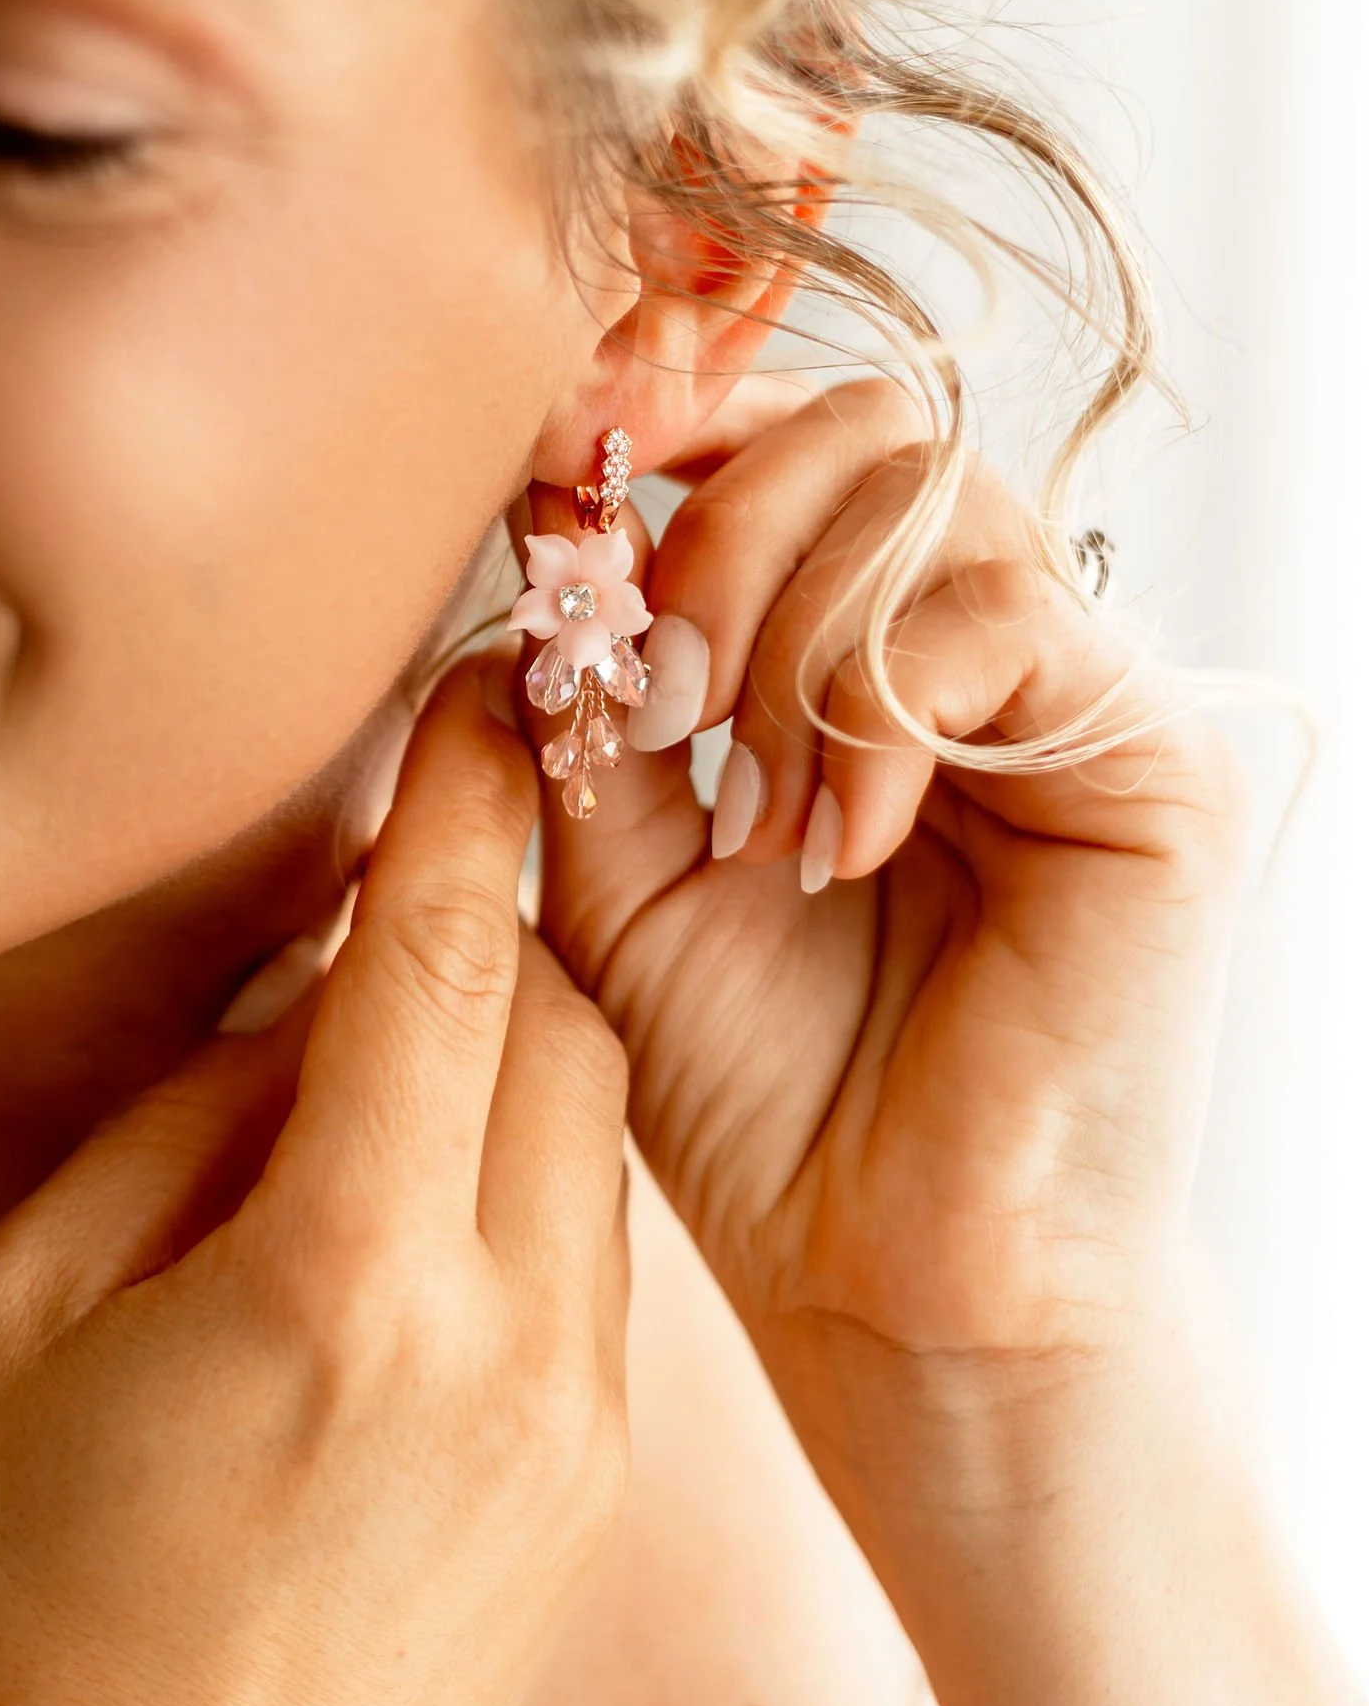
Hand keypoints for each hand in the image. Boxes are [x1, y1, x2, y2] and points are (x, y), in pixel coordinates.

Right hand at [0, 666, 630, 1705]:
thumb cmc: (18, 1601)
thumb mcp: (25, 1308)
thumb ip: (191, 1118)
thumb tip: (312, 1005)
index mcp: (346, 1284)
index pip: (447, 956)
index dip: (463, 796)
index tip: (479, 681)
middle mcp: (509, 1350)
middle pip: (560, 1027)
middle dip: (486, 931)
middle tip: (394, 890)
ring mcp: (579, 1440)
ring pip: (590, 1143)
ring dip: (504, 1066)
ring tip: (367, 1089)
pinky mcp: (598, 1507)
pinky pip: (587, 1268)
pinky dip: (515, 1192)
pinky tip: (398, 1231)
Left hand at [525, 381, 1243, 1473]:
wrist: (885, 1280)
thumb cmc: (756, 1093)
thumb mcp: (611, 870)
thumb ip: (592, 701)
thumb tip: (558, 524)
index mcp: (857, 654)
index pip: (790, 442)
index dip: (677, 424)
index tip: (565, 474)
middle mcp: (978, 650)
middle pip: (865, 430)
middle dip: (722, 529)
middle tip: (663, 698)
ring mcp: (1073, 695)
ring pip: (929, 498)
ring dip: (792, 640)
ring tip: (752, 820)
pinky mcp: (1147, 761)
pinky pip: (1003, 618)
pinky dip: (880, 711)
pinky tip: (836, 844)